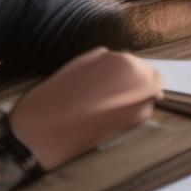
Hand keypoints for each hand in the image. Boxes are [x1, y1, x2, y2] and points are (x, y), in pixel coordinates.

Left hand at [8, 48, 161, 169]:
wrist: (33, 133)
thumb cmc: (80, 135)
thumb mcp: (122, 125)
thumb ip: (143, 106)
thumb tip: (151, 97)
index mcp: (135, 74)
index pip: (157, 80)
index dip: (151, 95)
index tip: (143, 107)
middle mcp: (120, 58)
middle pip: (140, 69)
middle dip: (135, 85)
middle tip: (122, 107)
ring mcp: (99, 56)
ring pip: (120, 66)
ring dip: (118, 80)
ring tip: (103, 103)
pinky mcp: (81, 59)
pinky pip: (102, 65)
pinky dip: (101, 76)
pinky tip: (89, 95)